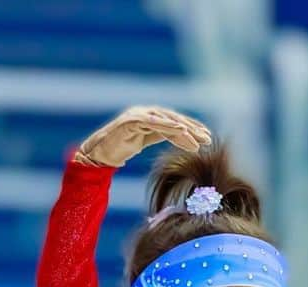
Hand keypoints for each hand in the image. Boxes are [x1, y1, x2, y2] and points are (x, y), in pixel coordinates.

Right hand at [75, 106, 211, 169]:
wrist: (99, 153)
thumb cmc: (120, 148)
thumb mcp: (143, 140)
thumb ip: (158, 134)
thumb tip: (178, 135)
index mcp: (150, 117)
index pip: (175, 122)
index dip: (191, 128)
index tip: (206, 137)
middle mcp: (146, 113)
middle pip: (174, 119)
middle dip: (192, 129)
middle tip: (208, 139)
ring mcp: (138, 115)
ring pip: (166, 121)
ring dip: (184, 130)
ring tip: (199, 140)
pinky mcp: (131, 121)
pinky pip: (154, 123)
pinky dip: (168, 126)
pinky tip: (181, 131)